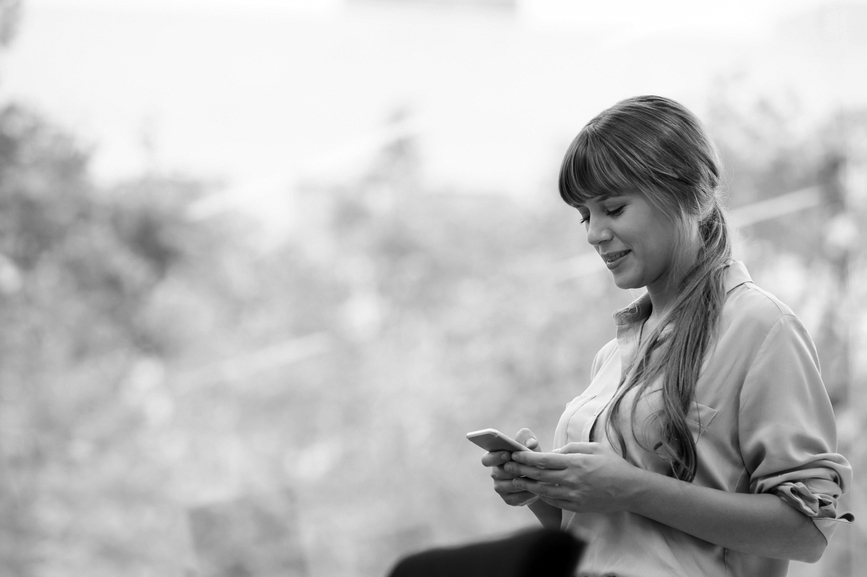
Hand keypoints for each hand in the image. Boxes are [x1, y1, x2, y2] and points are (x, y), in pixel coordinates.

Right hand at [480, 428, 540, 506]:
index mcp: (495, 458)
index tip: (507, 454)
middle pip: (497, 473)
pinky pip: (515, 498)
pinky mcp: (509, 499)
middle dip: (511, 470)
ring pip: (507, 486)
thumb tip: (530, 444)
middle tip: (524, 468)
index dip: (495, 457)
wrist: (540, 478)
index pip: (487, 459)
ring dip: (520, 482)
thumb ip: (528, 439)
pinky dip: (526, 494)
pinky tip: (535, 490)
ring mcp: (501, 487)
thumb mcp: (531, 446)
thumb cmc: (531, 457)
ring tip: (534, 478)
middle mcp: (495, 473)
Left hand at [506, 442, 641, 512]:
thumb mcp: (594, 448)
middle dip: (521, 469)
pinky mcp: (577, 506)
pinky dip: (542, 495)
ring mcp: (574, 495)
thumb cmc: (612, 465)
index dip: (526, 457)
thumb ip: (572, 448)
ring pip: (543, 490)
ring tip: (515, 479)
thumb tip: (554, 451)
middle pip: (539, 475)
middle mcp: (572, 480)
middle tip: (507, 465)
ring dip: (527, 484)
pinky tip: (535, 490)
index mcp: (575, 462)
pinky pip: (554, 501)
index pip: (544, 460)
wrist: (630, 490)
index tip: (514, 454)